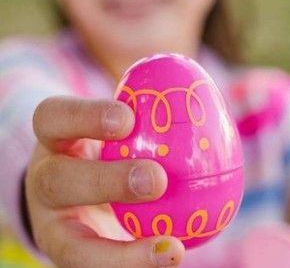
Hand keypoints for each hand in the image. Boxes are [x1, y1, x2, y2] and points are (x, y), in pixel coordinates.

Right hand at [25, 96, 184, 267]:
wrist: (84, 188)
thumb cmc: (108, 146)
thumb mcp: (115, 122)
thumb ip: (144, 106)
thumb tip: (196, 84)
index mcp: (56, 140)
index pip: (54, 118)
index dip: (85, 117)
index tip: (127, 119)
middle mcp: (47, 182)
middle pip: (58, 181)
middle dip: (106, 181)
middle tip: (156, 180)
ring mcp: (56, 225)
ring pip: (71, 245)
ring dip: (121, 253)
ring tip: (171, 250)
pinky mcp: (74, 253)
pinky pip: (99, 267)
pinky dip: (136, 265)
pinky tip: (171, 257)